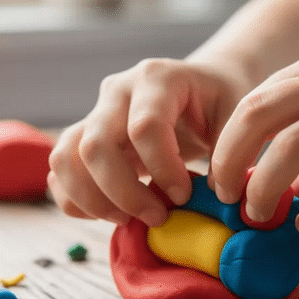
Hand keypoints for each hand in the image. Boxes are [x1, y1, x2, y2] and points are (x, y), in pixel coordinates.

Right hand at [47, 58, 246, 226]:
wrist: (199, 87)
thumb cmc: (220, 101)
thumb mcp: (238, 115)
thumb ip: (232, 152)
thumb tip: (218, 197)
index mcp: (156, 78)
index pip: (145, 127)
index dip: (163, 169)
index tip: (185, 195)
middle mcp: (116, 91)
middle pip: (96, 145)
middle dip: (124, 193)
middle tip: (157, 217)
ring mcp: (93, 113)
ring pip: (66, 159)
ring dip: (93, 200)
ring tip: (128, 220)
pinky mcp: (82, 138)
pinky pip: (60, 173)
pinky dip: (75, 201)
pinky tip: (111, 214)